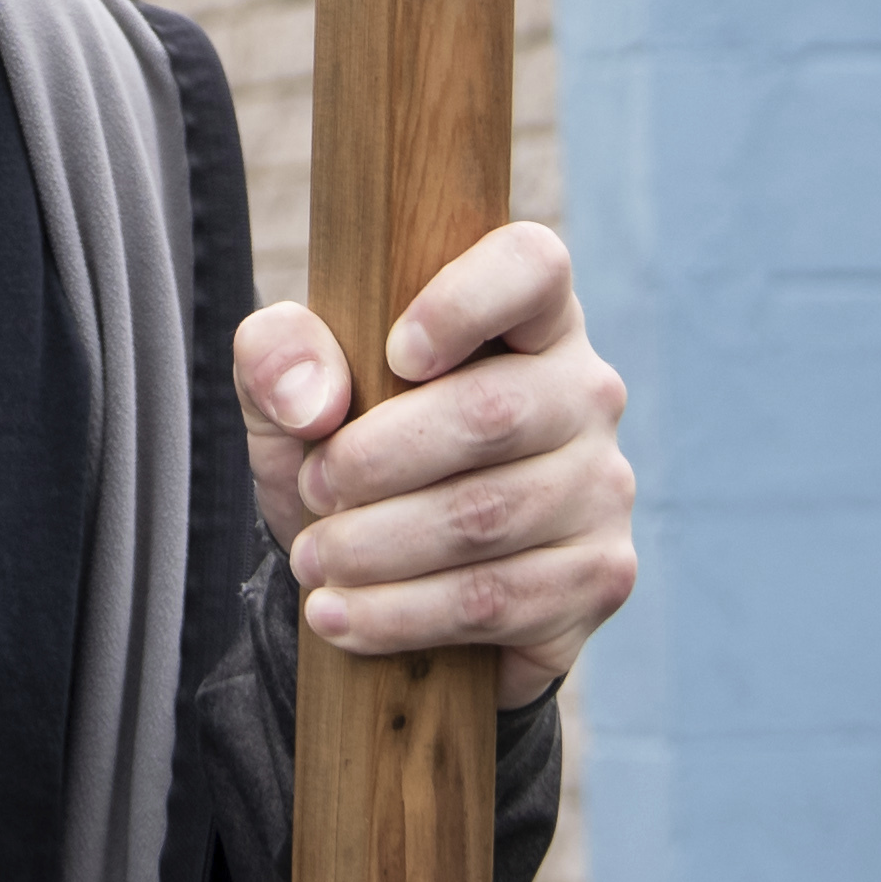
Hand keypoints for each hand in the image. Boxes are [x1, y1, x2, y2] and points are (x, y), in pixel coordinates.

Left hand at [234, 218, 637, 707]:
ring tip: (312, 560)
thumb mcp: (293, 399)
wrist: (396, 584)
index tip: (392, 354)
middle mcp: (586, 391)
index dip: (464, 299)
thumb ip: (278, 356)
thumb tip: (313, 400)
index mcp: (528, 315)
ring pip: (486, 517)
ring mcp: (602, 487)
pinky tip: (339, 616)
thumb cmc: (355, 456)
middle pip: (491, 412)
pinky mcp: (599, 576)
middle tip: (313, 489)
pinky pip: (496, 600)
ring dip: (377, 546)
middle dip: (376, 459)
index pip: (531, 264)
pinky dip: (399, 615)